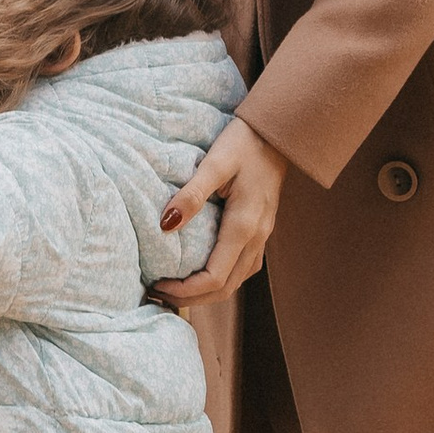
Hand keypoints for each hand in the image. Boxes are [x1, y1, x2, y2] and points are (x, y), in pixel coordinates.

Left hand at [160, 115, 286, 306]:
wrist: (277, 133)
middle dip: (190, 299)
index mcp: (244, 226)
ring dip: (204, 293)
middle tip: (157, 294)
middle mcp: (256, 238)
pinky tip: (198, 273)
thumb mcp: (215, 162)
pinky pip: (241, 269)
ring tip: (172, 288)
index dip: (184, 290)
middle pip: (224, 288)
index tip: (156, 283)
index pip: (214, 278)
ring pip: (234, 282)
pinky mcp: (260, 231)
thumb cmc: (245, 143)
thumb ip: (192, 194)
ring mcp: (261, 237)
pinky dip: (218, 280)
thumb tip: (165, 225)